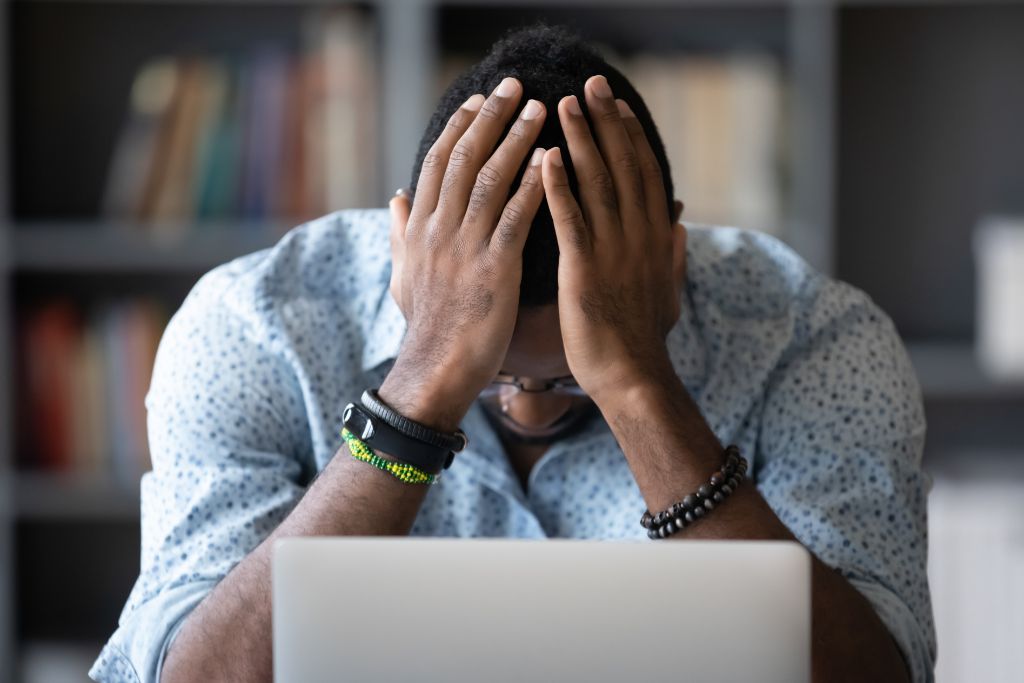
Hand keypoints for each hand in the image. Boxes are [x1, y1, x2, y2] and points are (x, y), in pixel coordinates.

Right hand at [382, 77, 546, 429]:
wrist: (436, 368)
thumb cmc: (426, 325)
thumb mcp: (403, 274)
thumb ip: (399, 232)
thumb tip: (395, 197)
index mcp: (420, 228)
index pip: (438, 162)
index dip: (459, 127)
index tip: (478, 99)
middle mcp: (439, 229)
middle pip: (464, 158)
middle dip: (490, 118)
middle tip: (514, 86)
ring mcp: (465, 247)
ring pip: (489, 179)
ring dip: (516, 140)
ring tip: (540, 110)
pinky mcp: (494, 269)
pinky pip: (515, 218)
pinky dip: (533, 186)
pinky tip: (552, 160)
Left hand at [541, 74, 686, 402]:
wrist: (633, 378)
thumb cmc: (644, 339)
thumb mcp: (669, 293)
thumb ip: (673, 257)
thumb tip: (681, 228)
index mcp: (656, 239)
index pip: (645, 175)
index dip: (631, 136)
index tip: (617, 106)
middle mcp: (639, 236)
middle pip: (624, 166)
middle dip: (606, 122)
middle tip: (590, 84)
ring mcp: (613, 251)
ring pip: (598, 183)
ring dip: (581, 141)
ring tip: (563, 106)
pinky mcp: (585, 270)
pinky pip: (571, 219)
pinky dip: (558, 187)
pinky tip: (544, 159)